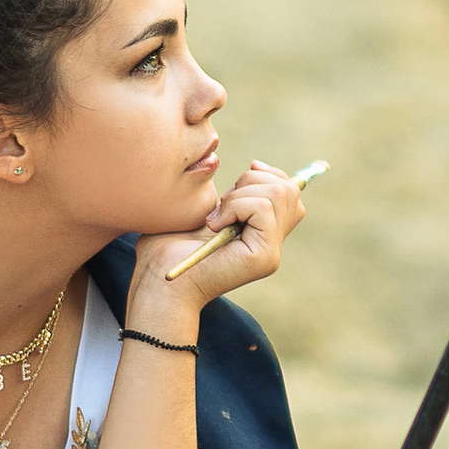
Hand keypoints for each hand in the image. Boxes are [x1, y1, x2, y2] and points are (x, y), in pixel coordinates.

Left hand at [133, 160, 308, 317]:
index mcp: (263, 234)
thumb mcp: (208, 208)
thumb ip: (238, 191)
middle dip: (251, 181)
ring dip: (239, 195)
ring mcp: (272, 252)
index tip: (237, 182)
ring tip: (216, 218)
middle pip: (288, 188)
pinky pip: (262, 207)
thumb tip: (258, 165)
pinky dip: (234, 206)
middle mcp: (273, 244)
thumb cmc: (169, 248)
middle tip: (221, 205)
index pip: (290, 191)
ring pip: (278, 193)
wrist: (157, 283)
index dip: (267, 175)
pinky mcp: (265, 256)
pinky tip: (215, 226)